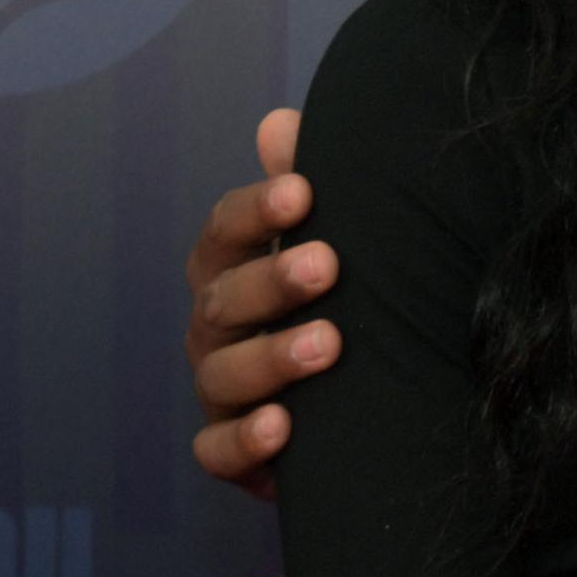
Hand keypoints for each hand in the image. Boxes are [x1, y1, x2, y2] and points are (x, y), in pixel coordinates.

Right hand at [182, 109, 339, 497]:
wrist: (360, 398)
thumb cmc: (340, 299)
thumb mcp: (335, 240)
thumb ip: (308, 185)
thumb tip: (282, 123)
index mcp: (233, 267)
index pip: (224, 232)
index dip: (255, 210)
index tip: (302, 191)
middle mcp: (216, 327)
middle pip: (222, 299)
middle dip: (271, 280)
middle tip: (327, 264)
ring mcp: (220, 389)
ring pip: (222, 373)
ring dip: (271, 358)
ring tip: (327, 344)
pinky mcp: (234, 453)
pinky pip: (217, 451)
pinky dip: (244, 442)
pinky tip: (282, 426)